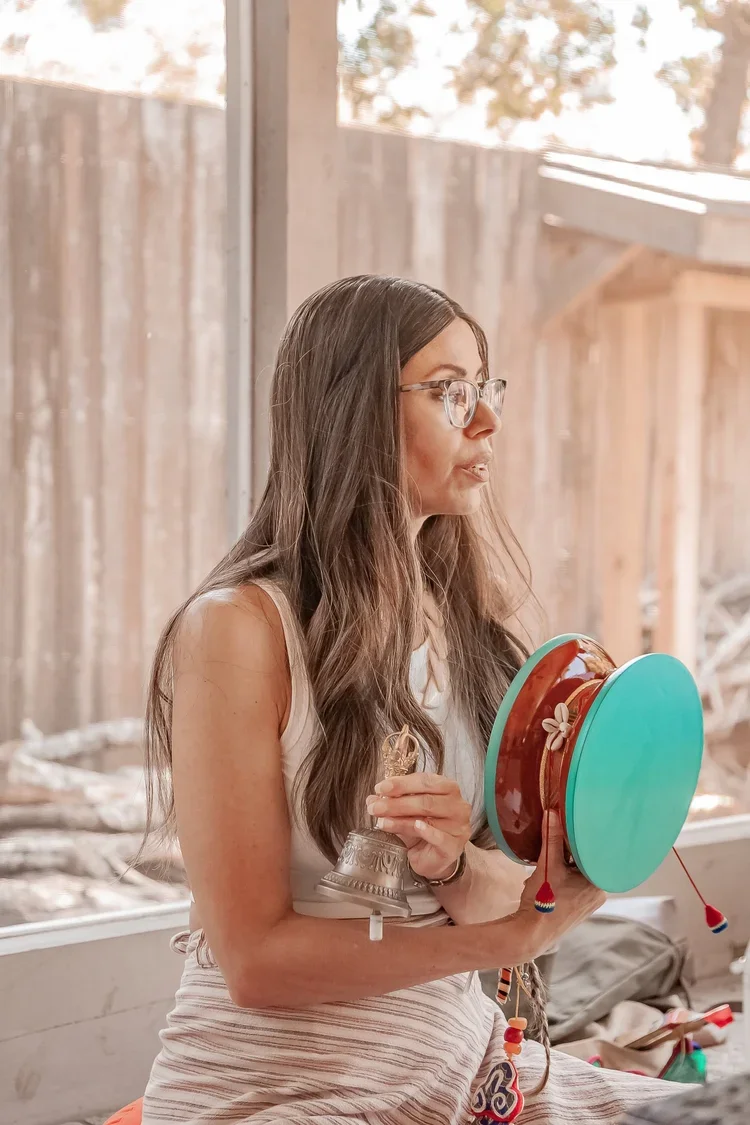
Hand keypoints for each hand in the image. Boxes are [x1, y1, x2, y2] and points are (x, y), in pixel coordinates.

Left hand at [366, 773, 470, 881]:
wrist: (433, 859)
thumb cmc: (422, 829)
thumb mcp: (405, 812)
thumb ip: (392, 802)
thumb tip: (372, 799)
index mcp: (447, 788)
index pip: (425, 780)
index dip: (401, 783)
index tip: (380, 788)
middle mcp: (457, 805)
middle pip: (425, 800)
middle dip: (397, 803)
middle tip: (375, 808)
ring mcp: (458, 826)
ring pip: (428, 817)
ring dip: (401, 818)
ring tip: (381, 821)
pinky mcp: (454, 846)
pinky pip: (440, 837)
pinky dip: (426, 831)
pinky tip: (415, 827)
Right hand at [513, 810, 605, 958]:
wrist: (530, 934)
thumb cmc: (543, 902)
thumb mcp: (547, 865)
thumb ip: (551, 838)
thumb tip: (552, 812)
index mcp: (598, 883)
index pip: (592, 852)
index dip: (578, 839)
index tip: (568, 826)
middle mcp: (598, 893)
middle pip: (583, 861)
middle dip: (565, 853)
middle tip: (552, 844)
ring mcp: (588, 902)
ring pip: (575, 872)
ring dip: (560, 865)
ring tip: (547, 863)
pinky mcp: (576, 907)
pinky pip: (571, 884)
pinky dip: (559, 877)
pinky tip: (546, 877)